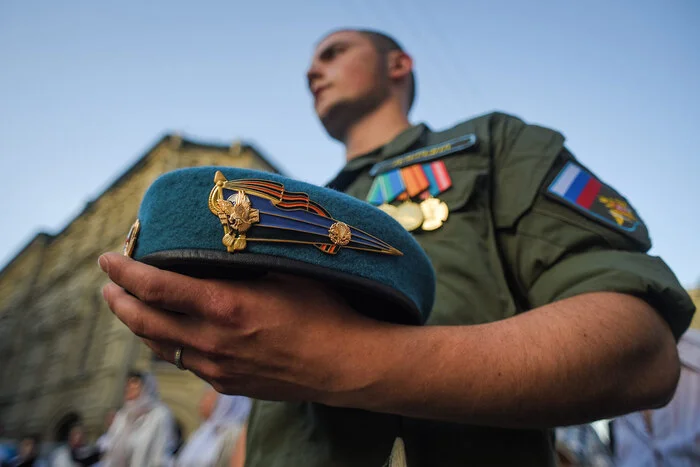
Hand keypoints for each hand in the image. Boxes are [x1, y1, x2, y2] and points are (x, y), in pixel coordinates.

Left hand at [98, 252, 392, 403]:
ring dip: (139, 326)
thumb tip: (219, 242)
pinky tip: (173, 334)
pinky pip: (185, 363)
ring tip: (133, 308)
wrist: (344, 365)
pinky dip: (169, 344)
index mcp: (224, 306)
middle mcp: (212, 340)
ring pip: (160, 347)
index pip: (156, 287)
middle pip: (144, 323)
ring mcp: (217, 367)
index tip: (107, 259)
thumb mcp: (285, 272)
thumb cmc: (323, 311)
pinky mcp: (227, 384)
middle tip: (110, 286)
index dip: (125, 272)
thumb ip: (245, 262)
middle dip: (119, 302)